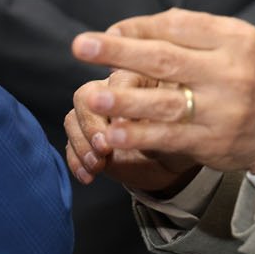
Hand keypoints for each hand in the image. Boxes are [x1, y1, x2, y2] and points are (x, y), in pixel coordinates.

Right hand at [63, 68, 200, 191]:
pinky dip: (76, 161)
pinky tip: (88, 176)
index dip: (117, 100)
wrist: (174, 161)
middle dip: (91, 124)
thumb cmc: (184, 135)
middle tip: (103, 147)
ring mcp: (97, 113)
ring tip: (97, 164)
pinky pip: (70, 144)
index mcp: (140, 77)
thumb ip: (165, 120)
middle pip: (87, 95)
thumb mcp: (183, 127)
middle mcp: (113, 89)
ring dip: (82, 144)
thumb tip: (139, 121)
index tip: (122, 125)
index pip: (119, 79)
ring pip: (74, 118)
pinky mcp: (87, 136)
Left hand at [72, 8, 254, 174]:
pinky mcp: (214, 143)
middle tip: (81, 46)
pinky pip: (170, 138)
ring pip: (166, 103)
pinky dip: (140, 135)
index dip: (138, 29)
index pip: (178, 27)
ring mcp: (223, 111)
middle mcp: (231, 73)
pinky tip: (114, 131)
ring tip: (91, 96)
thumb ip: (192, 32)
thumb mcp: (236, 43)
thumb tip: (131, 29)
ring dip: (124, 99)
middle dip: (119, 52)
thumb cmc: (253, 76)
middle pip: (166, 59)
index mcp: (235, 40)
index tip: (107, 32)